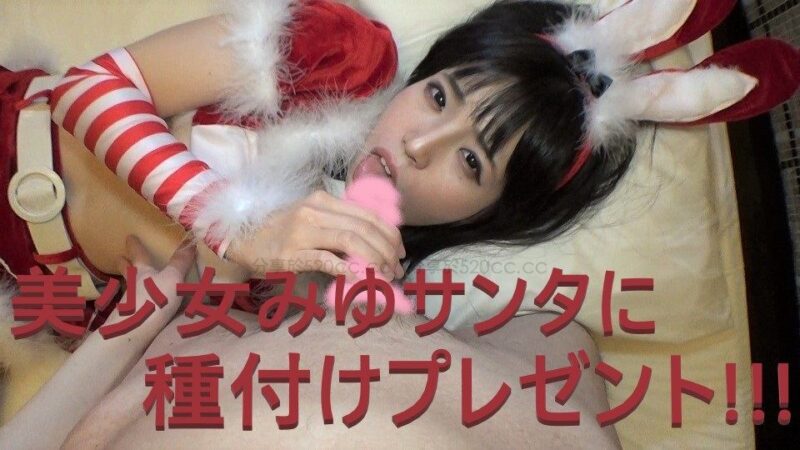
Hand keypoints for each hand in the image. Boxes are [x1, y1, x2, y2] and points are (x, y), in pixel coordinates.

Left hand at [104, 235, 196, 339]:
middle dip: (125, 265)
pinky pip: (138, 310)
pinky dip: (142, 307)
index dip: (135, 246)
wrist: (134, 334)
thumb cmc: (152, 301)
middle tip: (119, 258)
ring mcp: (131, 306)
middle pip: (128, 273)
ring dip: (132, 287)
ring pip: (130, 291)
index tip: (129, 237)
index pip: (138, 255)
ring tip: (134, 285)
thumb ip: (181, 263)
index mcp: (142, 273)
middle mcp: (134, 288)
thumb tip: (190, 240)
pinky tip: (148, 312)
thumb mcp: (172, 279)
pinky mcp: (133, 323)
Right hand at [226, 190, 405, 280]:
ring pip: (351, 241)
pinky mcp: (292, 253)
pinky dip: (350, 270)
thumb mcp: (311, 220)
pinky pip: (328, 260)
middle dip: (387, 250)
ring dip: (374, 260)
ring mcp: (302, 231)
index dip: (390, 234)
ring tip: (384, 277)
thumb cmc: (279, 233)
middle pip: (364, 227)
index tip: (400, 252)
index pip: (368, 214)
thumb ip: (338, 226)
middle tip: (397, 270)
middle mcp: (315, 210)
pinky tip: (363, 280)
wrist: (240, 240)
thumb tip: (373, 244)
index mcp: (323, 200)